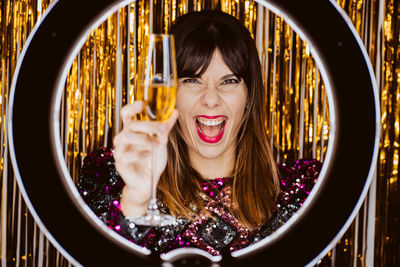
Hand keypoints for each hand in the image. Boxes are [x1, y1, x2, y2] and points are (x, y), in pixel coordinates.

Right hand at [113, 101, 178, 216]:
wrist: (148, 183)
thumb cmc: (152, 161)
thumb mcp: (162, 142)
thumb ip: (166, 127)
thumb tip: (175, 111)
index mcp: (132, 131)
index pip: (126, 113)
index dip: (132, 106)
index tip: (143, 103)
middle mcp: (123, 138)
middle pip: (130, 125)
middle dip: (147, 125)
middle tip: (162, 128)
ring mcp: (120, 150)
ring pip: (125, 137)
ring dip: (144, 139)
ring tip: (157, 145)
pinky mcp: (120, 163)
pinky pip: (126, 154)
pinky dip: (139, 153)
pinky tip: (148, 155)